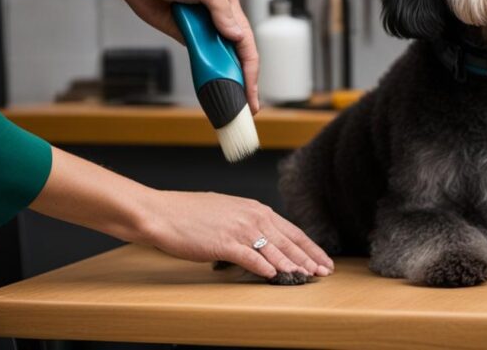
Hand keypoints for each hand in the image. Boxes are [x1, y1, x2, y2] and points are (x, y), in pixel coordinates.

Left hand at [120, 0, 259, 112]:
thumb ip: (221, 10)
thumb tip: (237, 36)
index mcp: (229, 2)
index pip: (247, 40)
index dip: (251, 66)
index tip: (252, 89)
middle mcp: (221, 17)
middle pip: (239, 52)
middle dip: (245, 78)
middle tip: (249, 103)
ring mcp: (204, 28)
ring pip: (222, 56)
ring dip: (229, 77)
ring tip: (235, 99)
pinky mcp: (188, 36)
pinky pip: (204, 56)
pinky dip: (211, 71)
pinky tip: (216, 84)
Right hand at [140, 190, 333, 278]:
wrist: (162, 213)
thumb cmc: (189, 214)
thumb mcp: (228, 211)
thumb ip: (248, 222)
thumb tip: (262, 236)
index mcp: (255, 209)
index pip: (292, 230)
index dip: (310, 246)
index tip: (322, 258)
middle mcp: (252, 217)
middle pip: (289, 241)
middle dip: (310, 258)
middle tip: (324, 271)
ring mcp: (240, 230)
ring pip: (276, 250)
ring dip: (294, 265)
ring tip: (308, 276)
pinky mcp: (225, 243)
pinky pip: (251, 258)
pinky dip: (266, 268)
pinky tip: (277, 276)